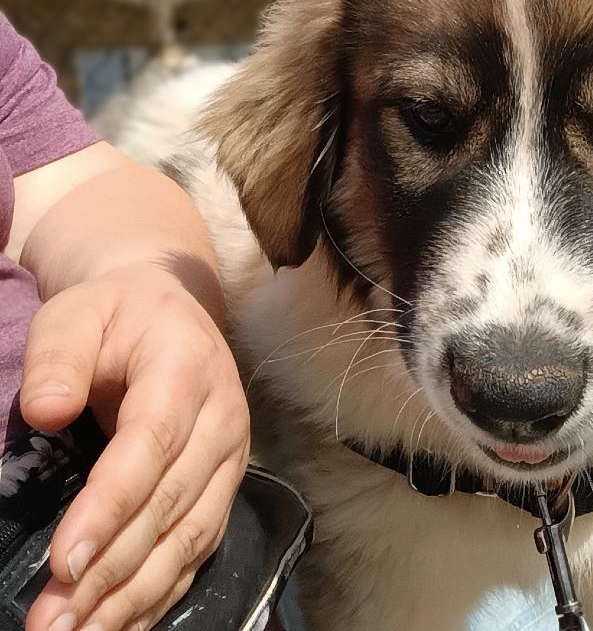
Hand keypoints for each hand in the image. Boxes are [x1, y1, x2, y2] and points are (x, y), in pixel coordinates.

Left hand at [19, 267, 249, 630]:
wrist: (170, 309)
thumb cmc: (115, 314)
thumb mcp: (76, 312)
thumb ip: (58, 354)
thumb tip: (46, 411)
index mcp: (187, 369)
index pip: (152, 444)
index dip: (112, 504)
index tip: (64, 560)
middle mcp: (222, 417)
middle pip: (172, 503)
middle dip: (112, 569)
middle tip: (51, 623)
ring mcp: (231, 454)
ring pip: (191, 535)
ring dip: (135, 593)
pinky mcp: (225, 482)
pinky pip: (200, 546)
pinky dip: (163, 591)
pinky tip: (121, 625)